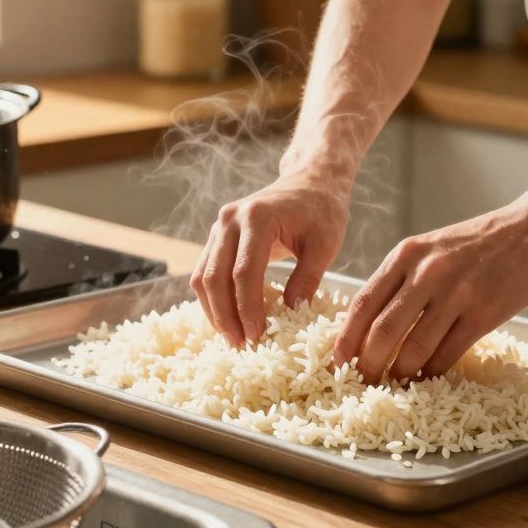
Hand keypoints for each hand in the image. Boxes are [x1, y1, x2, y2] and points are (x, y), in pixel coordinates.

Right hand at [191, 171, 349, 344]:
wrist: (310, 182)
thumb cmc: (321, 211)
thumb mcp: (325, 244)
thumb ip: (307, 279)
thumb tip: (289, 315)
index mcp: (257, 217)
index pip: (244, 271)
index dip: (248, 307)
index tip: (257, 334)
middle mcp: (230, 220)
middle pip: (215, 277)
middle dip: (225, 316)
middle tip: (240, 345)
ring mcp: (219, 227)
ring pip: (202, 277)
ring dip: (213, 311)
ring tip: (233, 338)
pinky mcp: (217, 237)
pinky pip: (204, 272)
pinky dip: (212, 299)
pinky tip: (228, 320)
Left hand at [333, 201, 527, 381]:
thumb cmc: (477, 243)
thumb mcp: (430, 248)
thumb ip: (401, 280)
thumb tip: (369, 326)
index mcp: (406, 255)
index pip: (362, 304)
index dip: (345, 340)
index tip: (338, 363)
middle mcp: (426, 273)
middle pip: (382, 332)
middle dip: (368, 365)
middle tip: (364, 383)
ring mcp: (456, 293)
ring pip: (413, 349)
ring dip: (401, 374)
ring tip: (397, 385)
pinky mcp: (484, 313)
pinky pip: (448, 354)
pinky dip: (434, 372)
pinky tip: (430, 377)